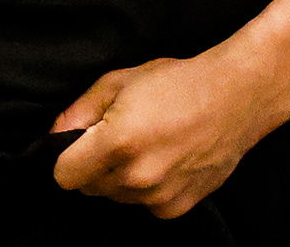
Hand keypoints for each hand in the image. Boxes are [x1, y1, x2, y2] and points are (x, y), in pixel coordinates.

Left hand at [51, 54, 273, 217]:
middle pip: (88, 187)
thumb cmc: (176, 83)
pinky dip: (146, 188)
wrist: (235, 98)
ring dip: (120, 177)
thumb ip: (78, 112)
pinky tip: (164, 160)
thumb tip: (54, 137)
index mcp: (117, 142)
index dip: (64, 158)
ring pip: (116, 196)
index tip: (76, 146)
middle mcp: (137, 176)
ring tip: (146, 145)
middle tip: (117, 137)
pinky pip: (144, 204)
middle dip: (92, 165)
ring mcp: (159, 196)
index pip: (63, 175)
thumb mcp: (117, 82)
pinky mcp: (177, 207)